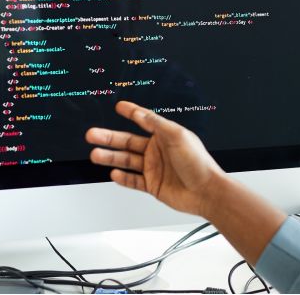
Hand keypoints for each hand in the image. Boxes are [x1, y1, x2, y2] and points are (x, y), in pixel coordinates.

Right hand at [85, 101, 225, 216]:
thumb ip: (157, 124)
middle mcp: (157, 151)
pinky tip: (114, 173)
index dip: (131, 112)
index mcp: (164, 136)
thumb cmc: (198, 163)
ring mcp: (154, 168)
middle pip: (128, 142)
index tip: (120, 106)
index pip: (144, 121)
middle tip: (93, 134)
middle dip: (109, 138)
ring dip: (110, 157)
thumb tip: (141, 114)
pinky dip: (122, 178)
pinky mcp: (152, 185)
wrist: (206, 192)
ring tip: (95, 154)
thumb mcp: (178, 136)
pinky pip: (133, 181)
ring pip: (126, 161)